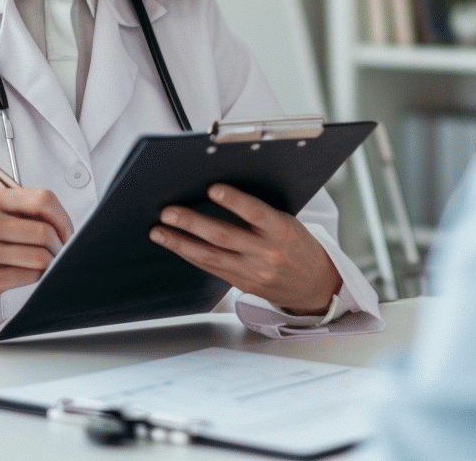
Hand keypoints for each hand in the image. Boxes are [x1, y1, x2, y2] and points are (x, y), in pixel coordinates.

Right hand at [0, 187, 73, 327]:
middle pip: (44, 231)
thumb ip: (30, 212)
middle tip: (57, 251)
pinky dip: (38, 275)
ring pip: (41, 256)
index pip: (43, 199)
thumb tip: (67, 227)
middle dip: (59, 245)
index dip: (62, 218)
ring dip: (50, 262)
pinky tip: (25, 273)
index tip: (65, 231)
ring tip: (40, 262)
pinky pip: (32, 275)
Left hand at [149, 184, 342, 314]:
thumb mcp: (289, 223)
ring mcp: (254, 272)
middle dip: (192, 224)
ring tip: (159, 232)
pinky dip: (191, 256)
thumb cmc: (299, 247)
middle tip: (168, 213)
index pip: (256, 213)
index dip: (234, 201)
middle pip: (224, 237)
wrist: (315, 285)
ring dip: (181, 243)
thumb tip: (219, 194)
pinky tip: (177, 246)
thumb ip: (259, 214)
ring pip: (211, 257)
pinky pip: (213, 269)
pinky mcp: (244, 285)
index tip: (213, 189)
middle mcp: (267, 253)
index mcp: (282, 231)